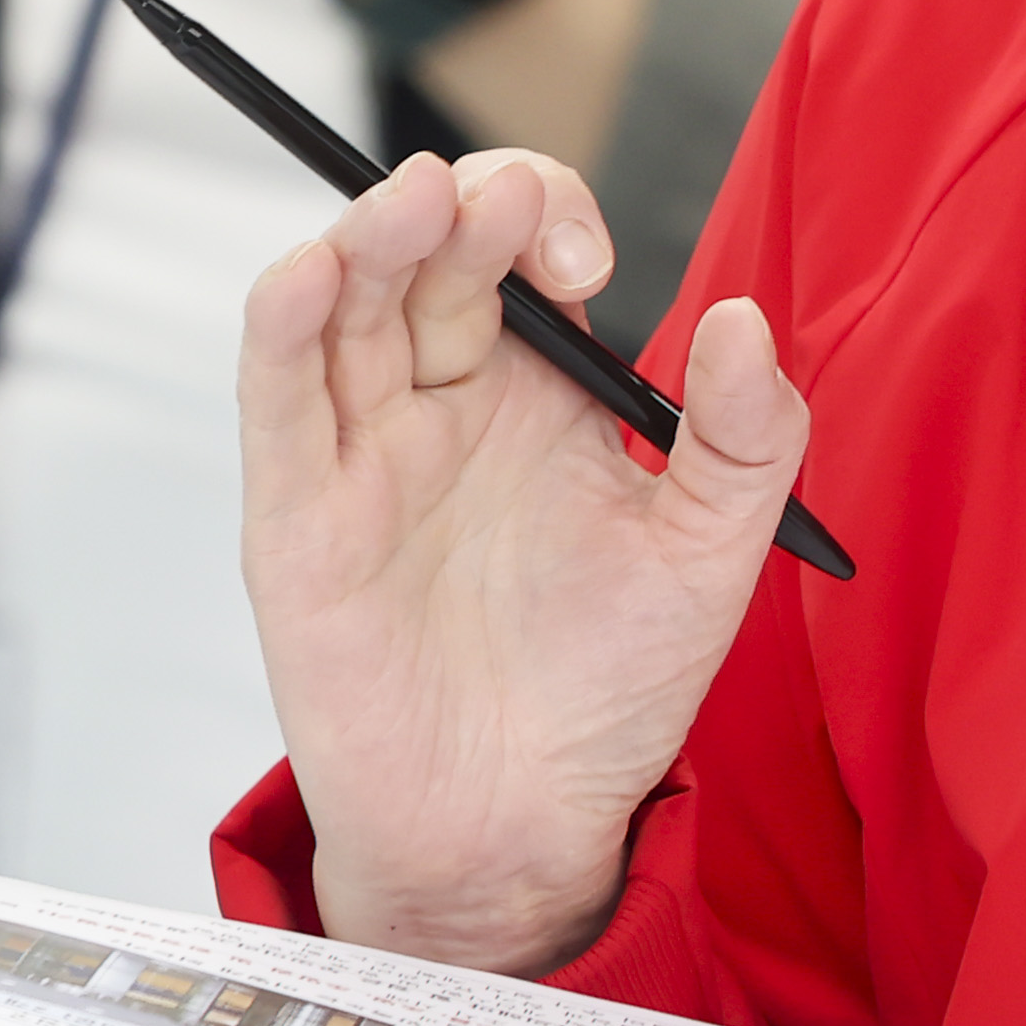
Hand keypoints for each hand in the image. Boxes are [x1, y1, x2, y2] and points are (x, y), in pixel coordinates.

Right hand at [240, 147, 809, 973]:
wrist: (526, 829)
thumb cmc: (611, 691)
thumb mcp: (713, 556)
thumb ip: (748, 439)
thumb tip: (746, 319)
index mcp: (541, 390)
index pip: (527, 251)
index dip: (551, 219)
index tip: (590, 265)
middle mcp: (444, 400)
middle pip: (431, 254)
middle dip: (466, 206)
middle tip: (505, 207)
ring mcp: (363, 453)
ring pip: (345, 303)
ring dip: (370, 235)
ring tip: (415, 196)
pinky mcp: (297, 521)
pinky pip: (277, 403)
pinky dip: (283, 327)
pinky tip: (309, 275)